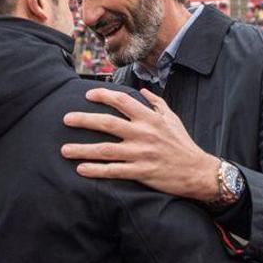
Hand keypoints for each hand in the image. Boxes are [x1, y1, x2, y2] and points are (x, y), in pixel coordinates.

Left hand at [61, 88, 219, 201]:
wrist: (197, 171)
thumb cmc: (183, 144)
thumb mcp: (172, 118)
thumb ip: (156, 103)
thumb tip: (142, 91)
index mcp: (150, 118)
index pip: (122, 101)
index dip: (103, 96)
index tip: (87, 95)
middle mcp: (143, 133)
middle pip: (107, 123)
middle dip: (84, 120)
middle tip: (65, 118)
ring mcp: (141, 154)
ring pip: (105, 150)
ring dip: (82, 149)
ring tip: (64, 149)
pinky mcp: (141, 172)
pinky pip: (114, 171)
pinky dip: (96, 170)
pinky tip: (81, 169)